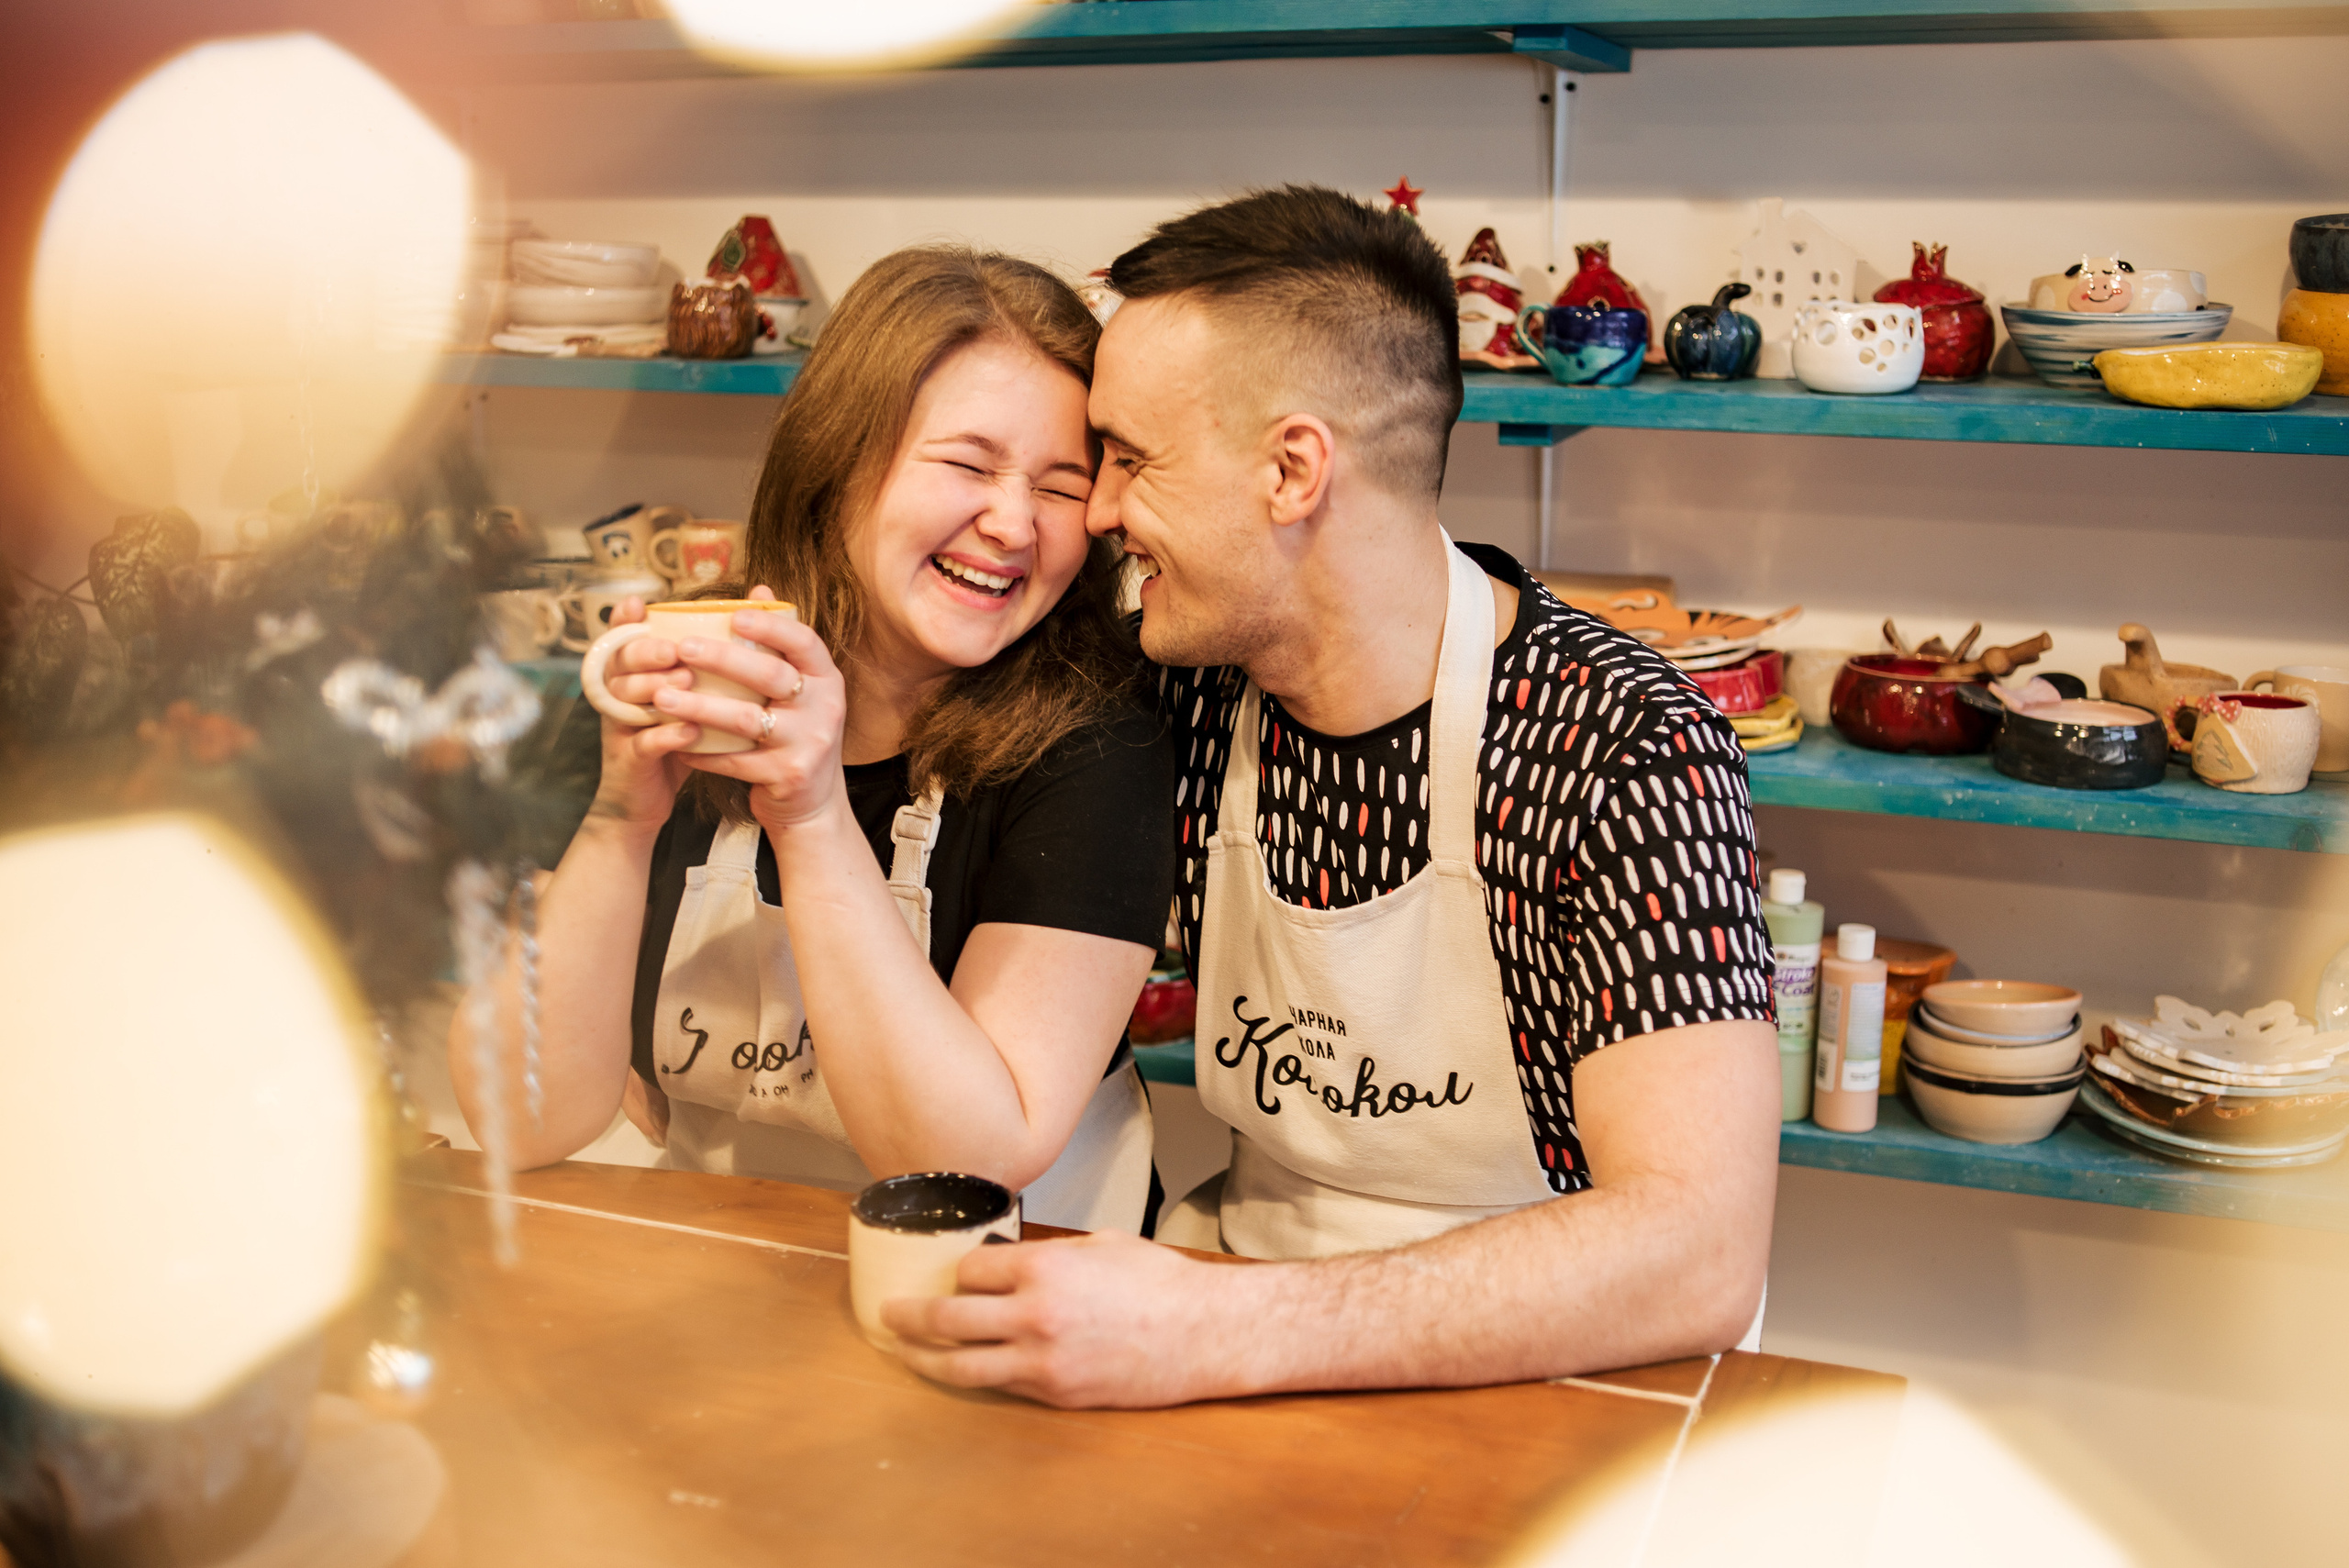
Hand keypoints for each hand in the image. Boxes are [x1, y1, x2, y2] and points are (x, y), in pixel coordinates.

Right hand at [589, 595, 699, 834]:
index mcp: (628, 674)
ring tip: (687, 681)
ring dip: (656, 688)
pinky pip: (643, 744)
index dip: (623, 621)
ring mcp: (619, 728)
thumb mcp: (685, 696)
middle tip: (676, 650)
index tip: (640, 604)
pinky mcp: (629, 761)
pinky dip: (667, 736)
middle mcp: (617, 696)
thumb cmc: (676, 736)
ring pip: (626, 700)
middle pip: (619, 664)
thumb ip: (703, 661)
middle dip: (646, 652)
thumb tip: (747, 611)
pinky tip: (691, 730)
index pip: (619, 640)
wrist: (644, 800)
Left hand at [653, 585, 850, 834]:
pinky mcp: (789, 775)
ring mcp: (810, 743)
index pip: (803, 642)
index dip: (770, 627)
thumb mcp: (801, 690)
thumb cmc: (796, 734)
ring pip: (747, 719)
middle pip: (771, 675)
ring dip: (700, 707)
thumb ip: (780, 645)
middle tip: (680, 648)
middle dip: (722, 659)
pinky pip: (736, 760)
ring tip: (662, 698)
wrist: (814, 804)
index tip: (734, 616)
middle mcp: (826, 707)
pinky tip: (674, 743)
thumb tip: (760, 588)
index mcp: (826, 679)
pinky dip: (702, 752)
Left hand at [882, 1231, 1257, 1408]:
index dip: (962, 1270)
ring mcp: (1043, 1361)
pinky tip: (958, 1371)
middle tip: (889, 1312)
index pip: (970, 1269)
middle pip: (948, 1317)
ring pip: (960, 1365)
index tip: (962, 1272)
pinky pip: (1000, 1386)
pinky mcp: (1056, 1393)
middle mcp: (1035, 1315)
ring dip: (923, 1358)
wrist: (1204, 1333)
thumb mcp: (1100, 1245)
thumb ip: (1049, 1254)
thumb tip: (1013, 1261)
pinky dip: (974, 1377)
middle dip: (911, 1315)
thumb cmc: (1160, 1283)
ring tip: (901, 1351)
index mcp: (1044, 1268)